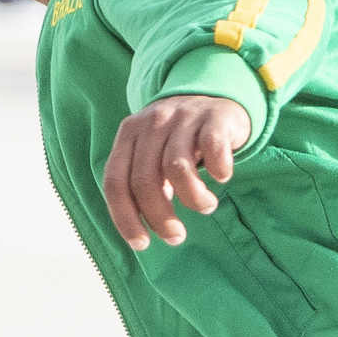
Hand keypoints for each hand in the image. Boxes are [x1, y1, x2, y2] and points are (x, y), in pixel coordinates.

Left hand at [102, 94, 251, 249]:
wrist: (216, 92)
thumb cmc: (180, 136)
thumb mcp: (153, 151)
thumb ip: (143, 180)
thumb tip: (141, 227)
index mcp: (129, 134)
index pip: (115, 181)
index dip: (124, 217)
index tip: (141, 244)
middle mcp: (152, 123)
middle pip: (145, 180)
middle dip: (160, 217)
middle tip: (176, 237)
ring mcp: (183, 117)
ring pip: (177, 168)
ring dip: (193, 199)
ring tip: (206, 206)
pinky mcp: (214, 117)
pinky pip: (213, 147)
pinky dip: (218, 170)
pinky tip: (222, 178)